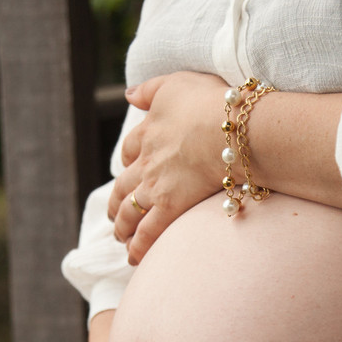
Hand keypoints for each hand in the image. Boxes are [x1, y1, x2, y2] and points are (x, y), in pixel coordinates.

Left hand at [108, 72, 229, 264]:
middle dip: (117, 201)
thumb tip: (129, 95)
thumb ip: (149, 90)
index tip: (128, 168)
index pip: (130, 149)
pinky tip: (134, 257)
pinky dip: (138, 246)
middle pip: (123, 185)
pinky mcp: (169, 206)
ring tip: (121, 237)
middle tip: (115, 213)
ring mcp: (155, 186)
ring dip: (122, 225)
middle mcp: (146, 161)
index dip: (128, 160)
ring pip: (129, 210)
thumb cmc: (208, 102)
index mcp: (148, 132)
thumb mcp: (174, 84)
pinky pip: (147, 232)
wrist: (227, 128)